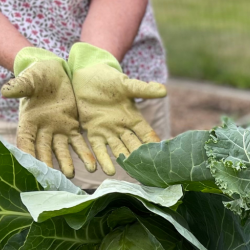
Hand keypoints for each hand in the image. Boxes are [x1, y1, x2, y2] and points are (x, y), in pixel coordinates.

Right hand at [1, 50, 95, 177]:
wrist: (55, 71)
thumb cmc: (38, 74)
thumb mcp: (30, 78)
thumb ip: (20, 86)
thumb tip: (6, 91)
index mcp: (28, 119)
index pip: (25, 140)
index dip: (26, 152)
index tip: (29, 165)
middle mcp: (42, 129)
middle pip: (44, 150)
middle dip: (47, 163)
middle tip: (52, 178)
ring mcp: (58, 130)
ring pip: (62, 150)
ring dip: (66, 163)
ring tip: (71, 175)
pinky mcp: (73, 128)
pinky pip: (79, 143)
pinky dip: (85, 154)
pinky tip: (92, 165)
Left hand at [68, 42, 166, 174]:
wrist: (86, 75)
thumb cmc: (108, 79)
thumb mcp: (125, 84)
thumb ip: (143, 89)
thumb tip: (164, 91)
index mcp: (133, 118)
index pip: (147, 134)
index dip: (154, 145)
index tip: (162, 157)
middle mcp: (123, 128)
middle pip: (134, 146)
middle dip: (140, 159)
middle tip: (147, 173)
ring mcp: (108, 131)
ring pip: (118, 150)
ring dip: (123, 162)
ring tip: (128, 174)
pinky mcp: (93, 131)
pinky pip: (98, 148)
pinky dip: (102, 159)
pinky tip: (105, 171)